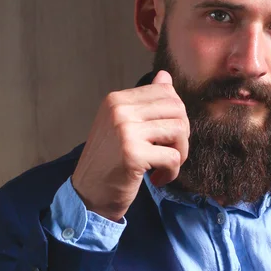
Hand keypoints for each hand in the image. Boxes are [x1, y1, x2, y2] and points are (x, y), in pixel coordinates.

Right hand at [71, 71, 189, 221]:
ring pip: (179, 131)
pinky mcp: (133, 155)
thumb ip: (145, 103)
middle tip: (170, 154)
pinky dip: (171, 173)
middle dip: (182, 135)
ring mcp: (125, 131)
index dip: (176, 116)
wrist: (88, 194)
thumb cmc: (109, 163)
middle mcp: (120, 110)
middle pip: (177, 109)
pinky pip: (173, 157)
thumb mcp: (123, 127)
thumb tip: (166, 76)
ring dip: (179, 154)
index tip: (166, 137)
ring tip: (165, 166)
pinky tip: (157, 179)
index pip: (166, 92)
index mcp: (117, 100)